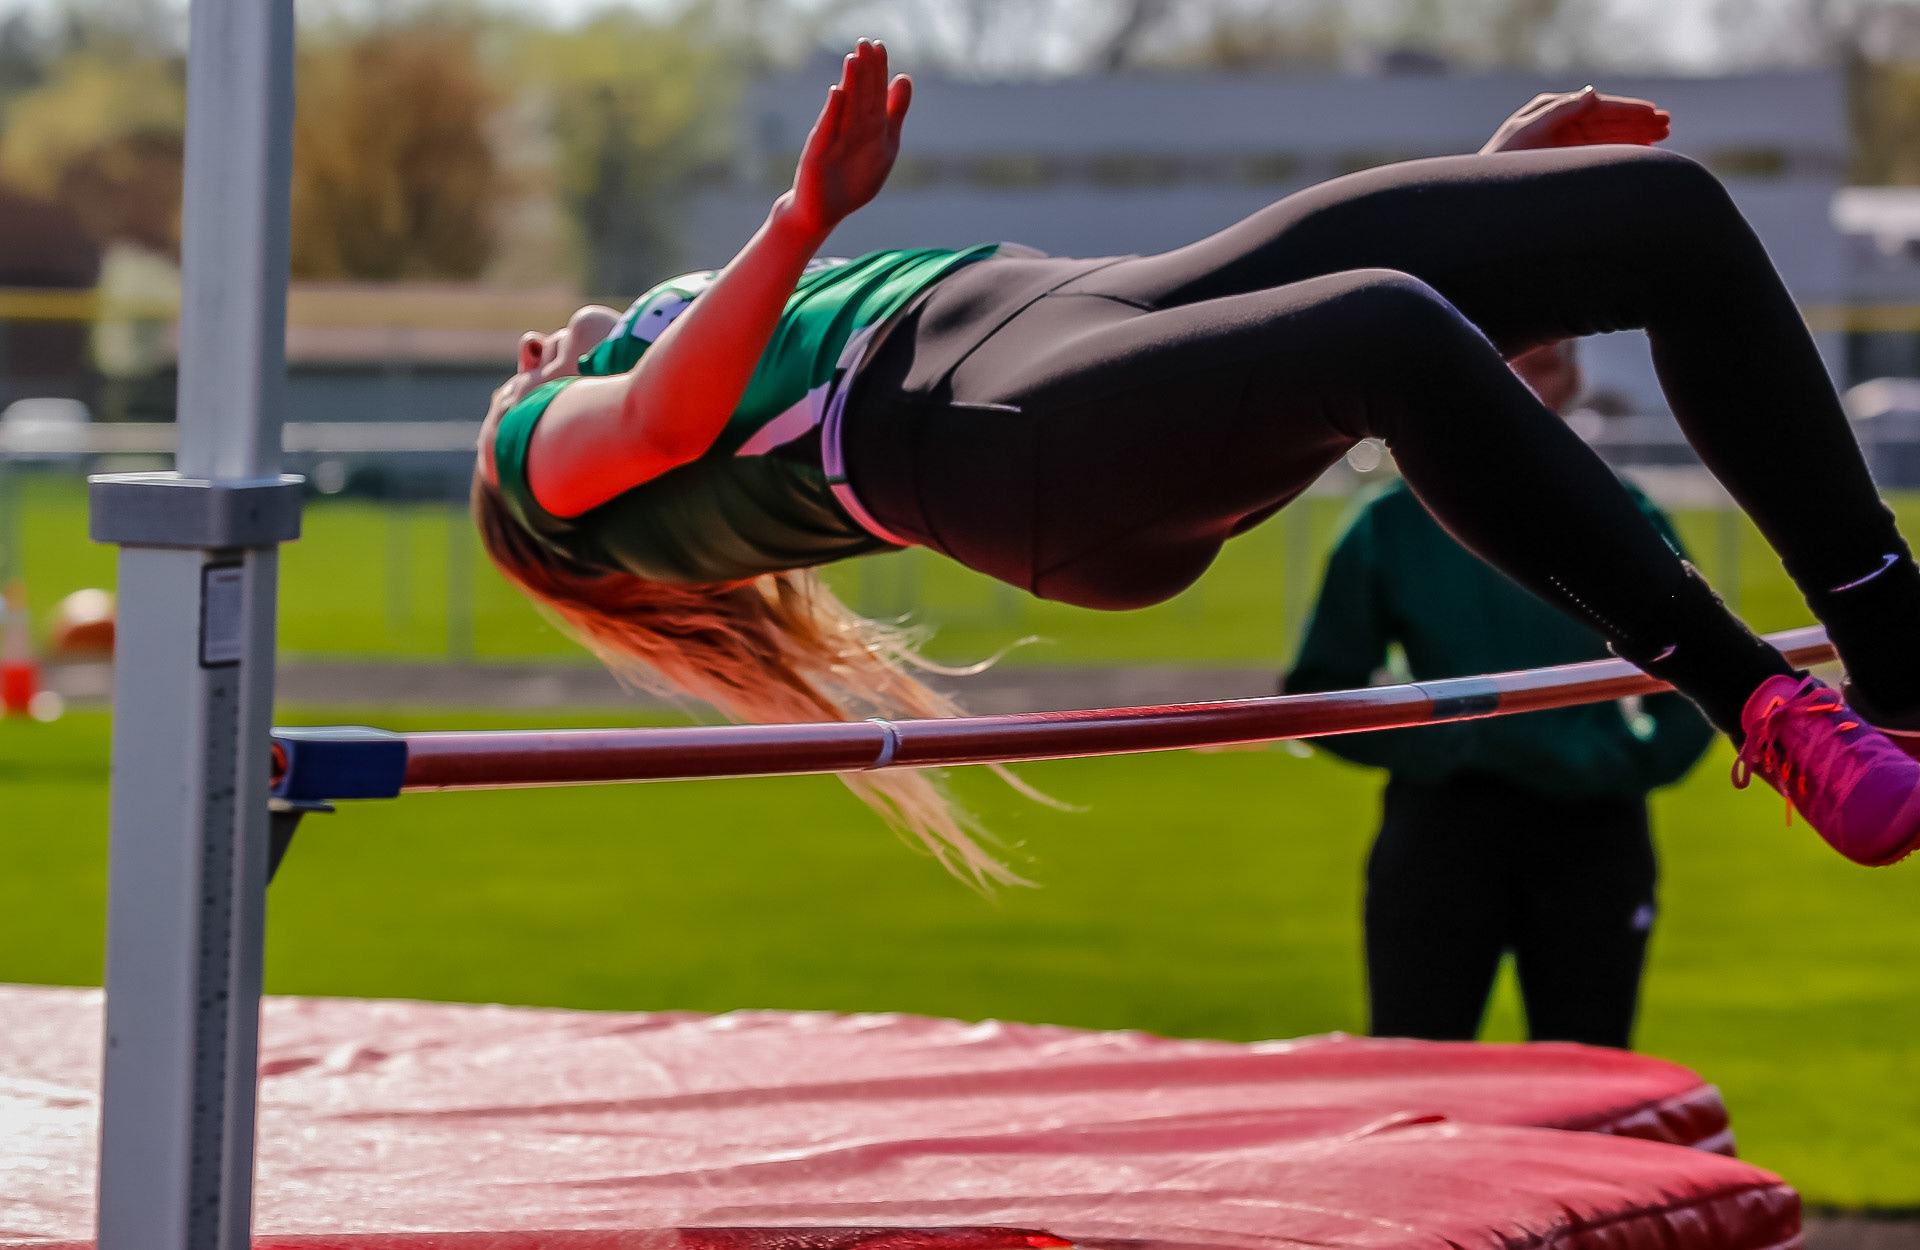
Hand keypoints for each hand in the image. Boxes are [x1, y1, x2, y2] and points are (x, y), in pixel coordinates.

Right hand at [786, 39, 910, 239]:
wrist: (824, 211)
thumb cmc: (854, 180)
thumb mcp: (884, 145)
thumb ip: (895, 113)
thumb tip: (904, 77)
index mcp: (867, 125)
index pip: (874, 93)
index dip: (877, 71)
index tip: (880, 46)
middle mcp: (849, 128)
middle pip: (860, 96)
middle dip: (865, 71)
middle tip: (866, 44)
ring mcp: (832, 139)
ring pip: (845, 108)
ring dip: (850, 84)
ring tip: (854, 60)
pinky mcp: (817, 154)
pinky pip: (827, 130)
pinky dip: (833, 113)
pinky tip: (838, 94)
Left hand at [1480, 86, 1669, 154]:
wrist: (1486, 188)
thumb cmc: (1502, 157)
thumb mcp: (1528, 131)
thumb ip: (1560, 111)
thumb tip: (1592, 93)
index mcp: (1554, 110)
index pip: (1598, 107)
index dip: (1627, 110)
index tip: (1652, 112)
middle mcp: (1562, 123)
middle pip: (1608, 120)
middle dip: (1638, 121)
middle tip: (1667, 124)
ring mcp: (1565, 142)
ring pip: (1608, 136)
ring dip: (1635, 135)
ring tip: (1661, 136)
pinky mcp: (1566, 159)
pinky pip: (1599, 152)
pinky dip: (1620, 151)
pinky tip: (1640, 151)